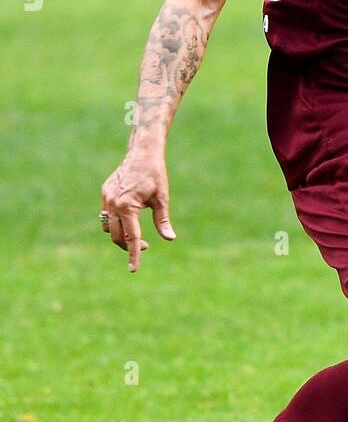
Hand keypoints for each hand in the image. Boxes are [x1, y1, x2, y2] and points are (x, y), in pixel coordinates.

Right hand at [100, 149, 175, 271]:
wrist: (142, 152)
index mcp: (127, 206)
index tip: (133, 269)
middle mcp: (113, 204)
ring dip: (120, 235)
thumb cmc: (155, 174)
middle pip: (117, 236)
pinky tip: (128, 220)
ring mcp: (106, 198)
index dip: (133, 254)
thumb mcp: (162, 198)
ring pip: (108, 228)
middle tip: (146, 246)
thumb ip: (163, 220)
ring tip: (137, 235)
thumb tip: (170, 238)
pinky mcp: (104, 193)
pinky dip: (115, 223)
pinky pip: (106, 215)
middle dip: (129, 246)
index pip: (131, 237)